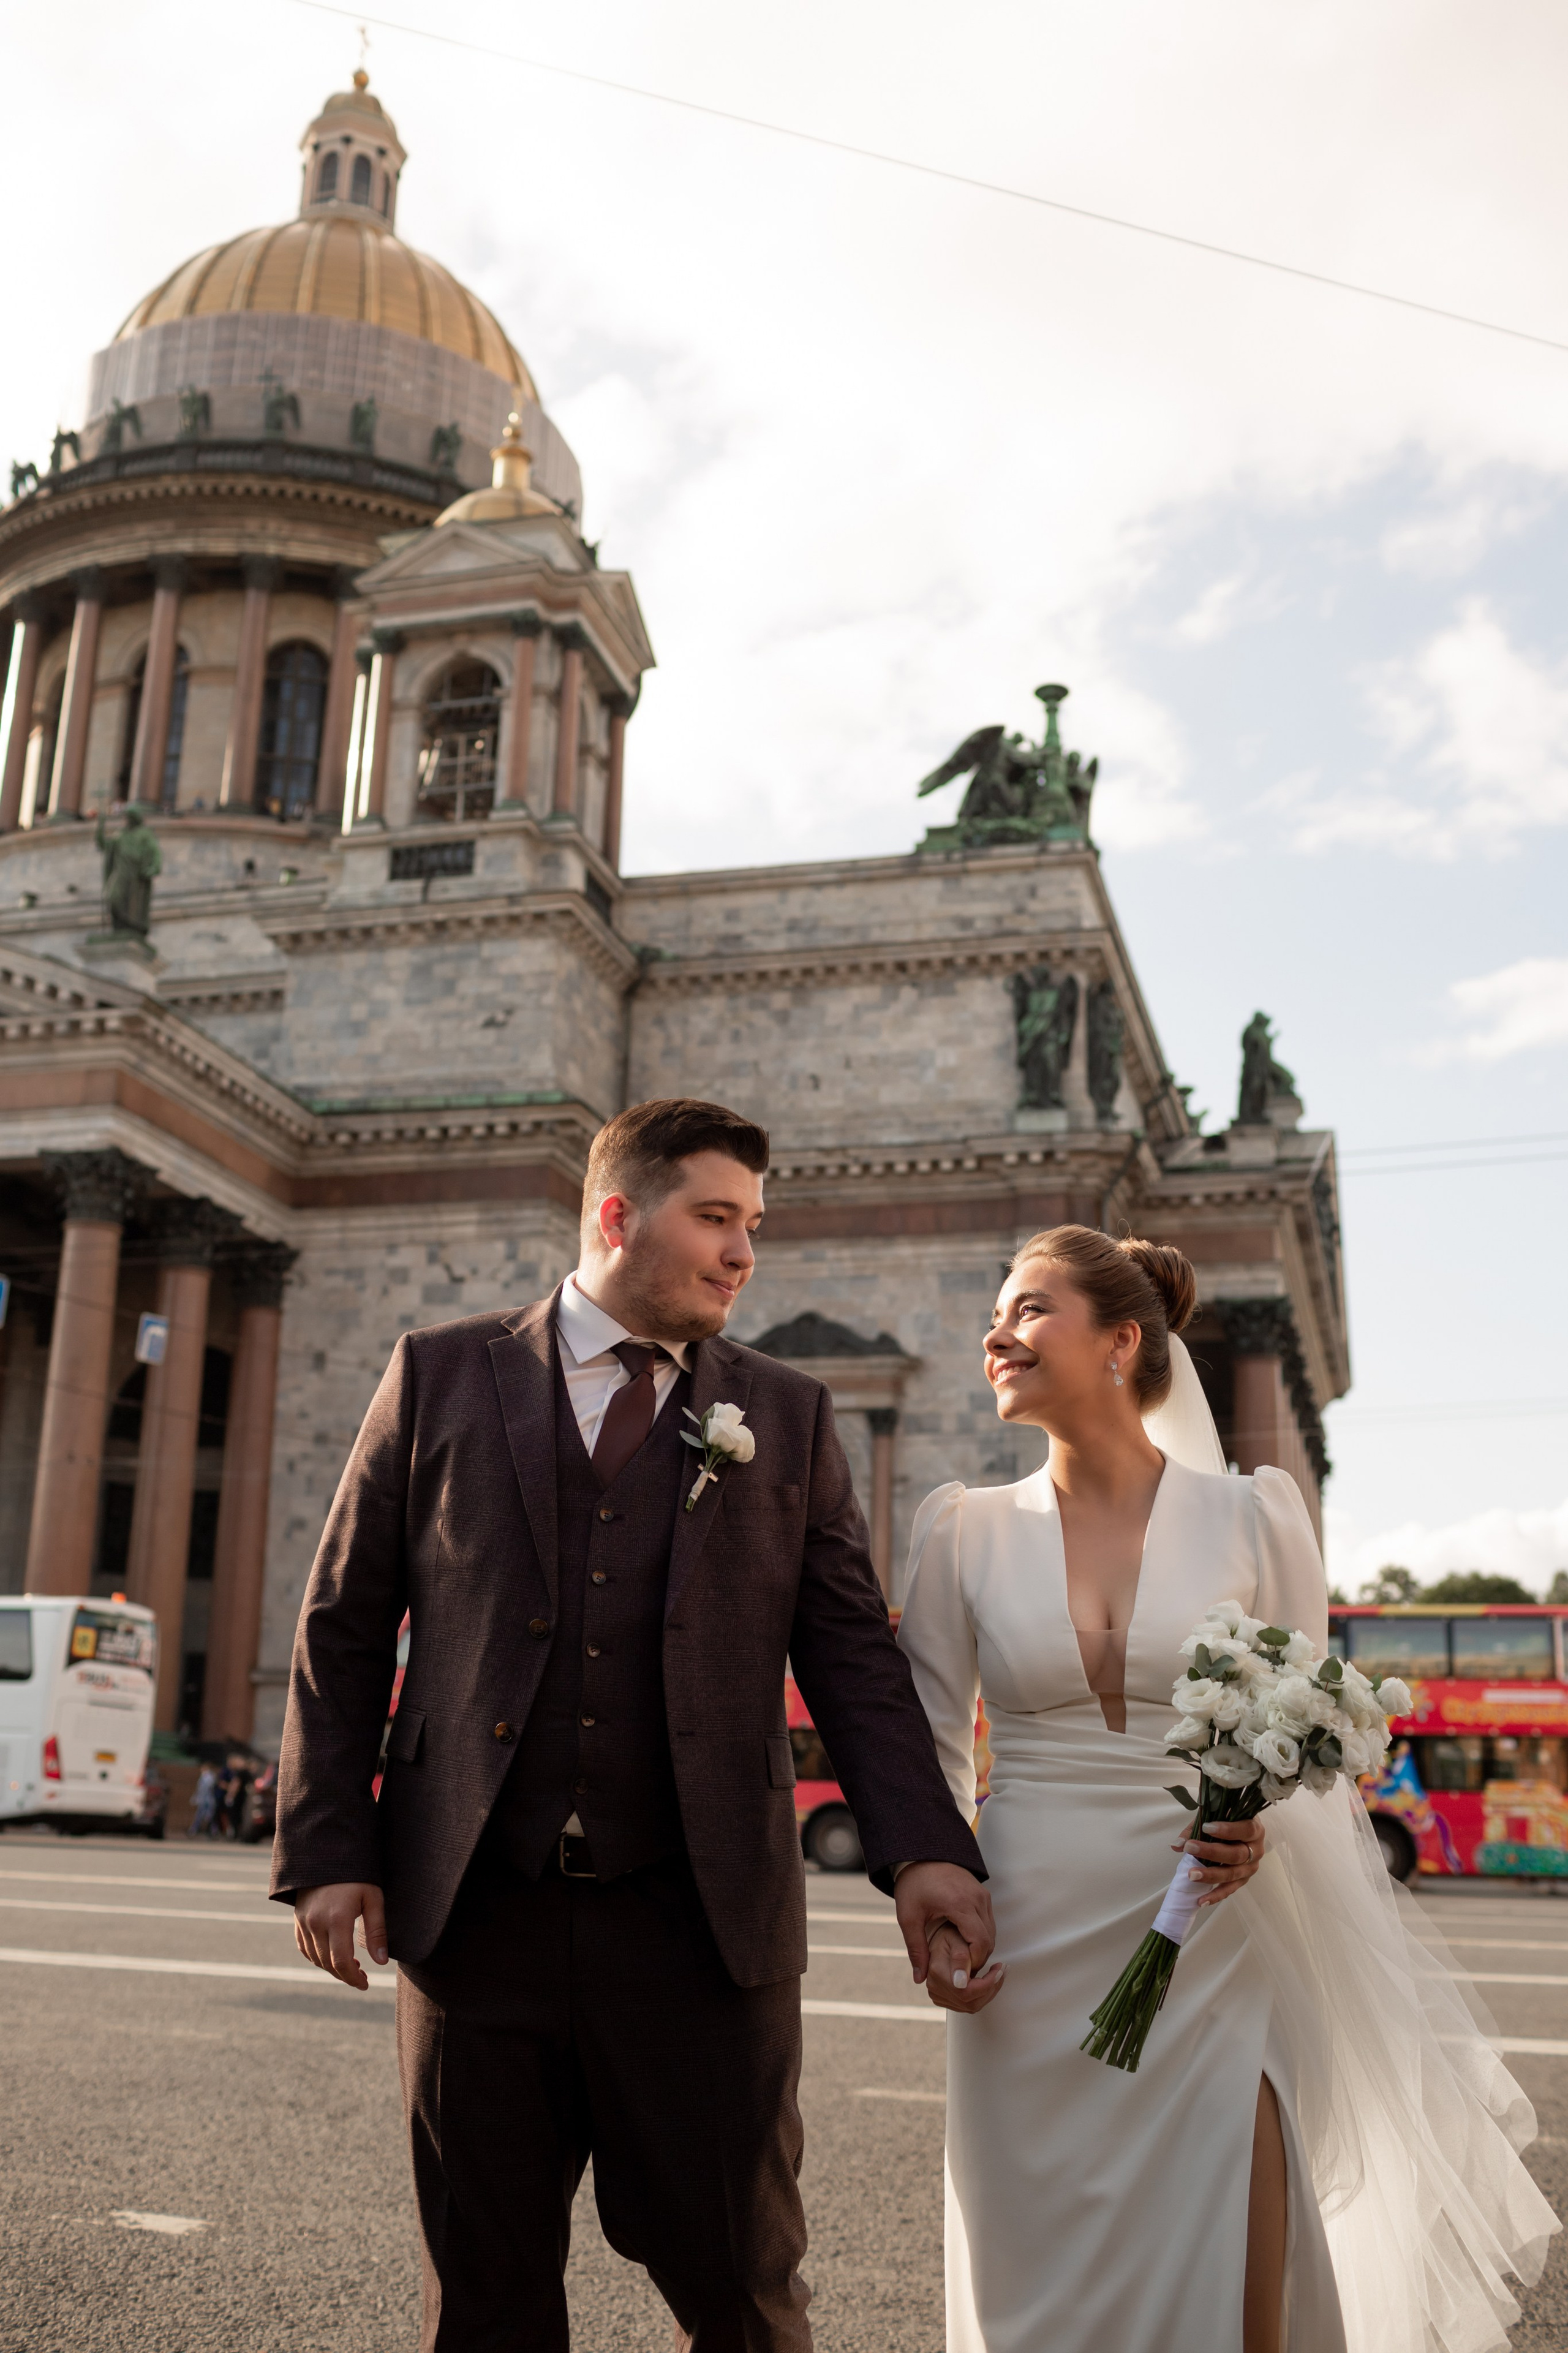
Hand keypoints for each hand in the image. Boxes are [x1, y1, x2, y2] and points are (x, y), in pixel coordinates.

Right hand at [294, 1882, 387, 1988]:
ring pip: (315, 1958)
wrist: (328, 1853)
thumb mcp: (373, 1898)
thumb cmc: (357, 1874)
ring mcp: (304, 1922)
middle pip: (327, 1964)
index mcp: (336, 1919)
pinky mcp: (298, 1919)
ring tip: (351, 1967)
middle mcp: (316, 1923)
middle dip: (345, 1976)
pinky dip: (317, 1958)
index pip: (341, 1962)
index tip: (365, 1983)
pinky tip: (331, 1956)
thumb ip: (376, 1932)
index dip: (353, 1978)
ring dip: (331, 1969)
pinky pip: (305, 1948)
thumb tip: (381, 1962)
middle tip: (361, 1977)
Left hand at [894, 1860, 995, 1986]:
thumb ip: (916, 1949)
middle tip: (961, 1971)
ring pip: (992, 1931)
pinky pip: (989, 1921)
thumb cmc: (913, 1884)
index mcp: (960, 1903)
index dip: (974, 1962)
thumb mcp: (909, 1917)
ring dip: (981, 1948)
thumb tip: (919, 1978)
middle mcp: (977, 1898)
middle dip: (978, 1959)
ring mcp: (982, 1894)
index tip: (961, 1974)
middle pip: (989, 1939)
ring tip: (961, 1959)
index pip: (980, 1942)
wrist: (921, 1853)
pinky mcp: (982, 1893)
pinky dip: (982, 1935)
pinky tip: (964, 1943)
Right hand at [923, 1921, 1005, 2013]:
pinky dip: (983, 1994)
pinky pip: (969, 2005)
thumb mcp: (956, 1937)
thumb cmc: (949, 1936)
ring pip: (972, 2006)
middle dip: (991, 1988)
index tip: (998, 1969)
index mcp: (937, 1972)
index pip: (966, 1991)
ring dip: (990, 1991)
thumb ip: (960, 1956)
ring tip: (998, 1974)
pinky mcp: (945, 1999)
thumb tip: (961, 1980)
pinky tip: (989, 1981)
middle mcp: (935, 1988)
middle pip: (971, 2003)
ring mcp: (939, 1996)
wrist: (940, 1940)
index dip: (986, 1984)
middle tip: (1002, 1971)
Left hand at [1174, 1817, 1265, 1907]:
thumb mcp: (1215, 1818)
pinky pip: (1230, 1890)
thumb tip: (1177, 1845)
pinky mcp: (1243, 1880)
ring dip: (1211, 1875)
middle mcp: (1257, 1850)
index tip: (1206, 1827)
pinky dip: (1215, 1895)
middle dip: (1212, 1852)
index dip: (1228, 1830)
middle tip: (1190, 1848)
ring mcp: (1250, 1868)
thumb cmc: (1228, 1822)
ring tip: (1192, 1875)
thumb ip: (1196, 1828)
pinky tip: (1201, 1900)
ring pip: (1232, 1874)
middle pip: (1237, 1854)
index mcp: (1255, 1829)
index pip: (1246, 1829)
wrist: (1242, 1834)